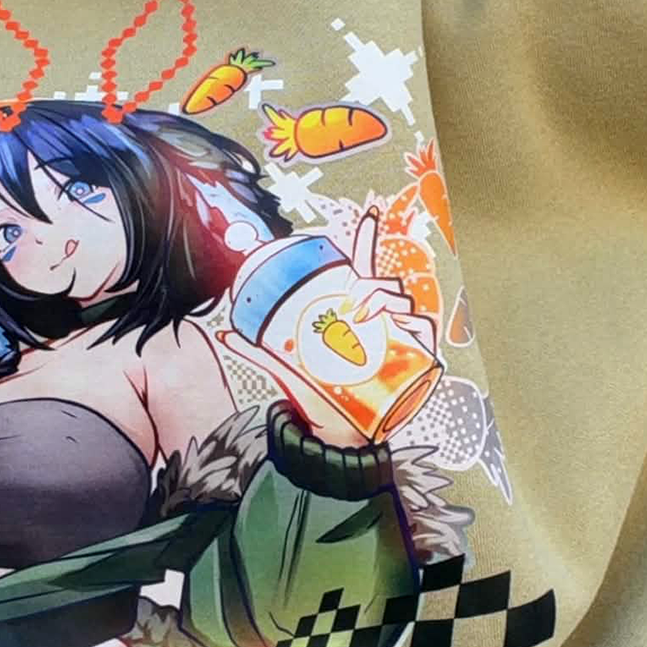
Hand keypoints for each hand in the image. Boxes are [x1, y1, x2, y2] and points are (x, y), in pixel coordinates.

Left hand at [217, 211, 436, 447]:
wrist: (338, 433)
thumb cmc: (318, 394)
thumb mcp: (287, 367)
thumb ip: (258, 350)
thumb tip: (223, 332)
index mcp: (353, 311)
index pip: (363, 267)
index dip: (367, 239)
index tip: (370, 213)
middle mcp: (380, 318)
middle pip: (384, 283)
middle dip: (371, 285)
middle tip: (352, 303)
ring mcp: (400, 335)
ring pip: (404, 301)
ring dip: (386, 301)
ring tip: (364, 316)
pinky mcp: (416, 356)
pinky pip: (423, 329)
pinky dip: (414, 323)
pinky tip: (399, 327)